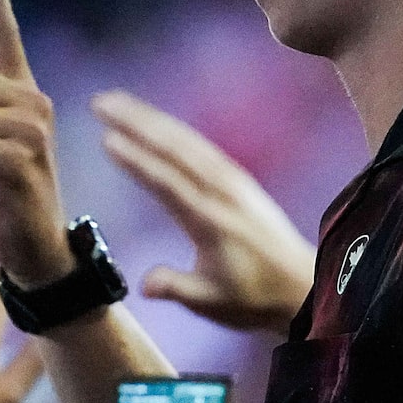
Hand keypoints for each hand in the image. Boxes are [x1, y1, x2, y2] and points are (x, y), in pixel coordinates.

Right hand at [89, 91, 315, 335]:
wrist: (300, 285)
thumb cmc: (252, 296)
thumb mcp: (211, 301)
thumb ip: (176, 287)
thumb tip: (145, 284)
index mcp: (210, 220)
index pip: (166, 182)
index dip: (136, 160)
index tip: (107, 139)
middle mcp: (221, 192)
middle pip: (174, 148)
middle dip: (136, 121)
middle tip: (101, 102)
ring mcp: (232, 181)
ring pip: (186, 140)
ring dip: (151, 118)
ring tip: (117, 101)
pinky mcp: (237, 179)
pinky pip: (200, 146)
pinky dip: (174, 129)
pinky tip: (155, 121)